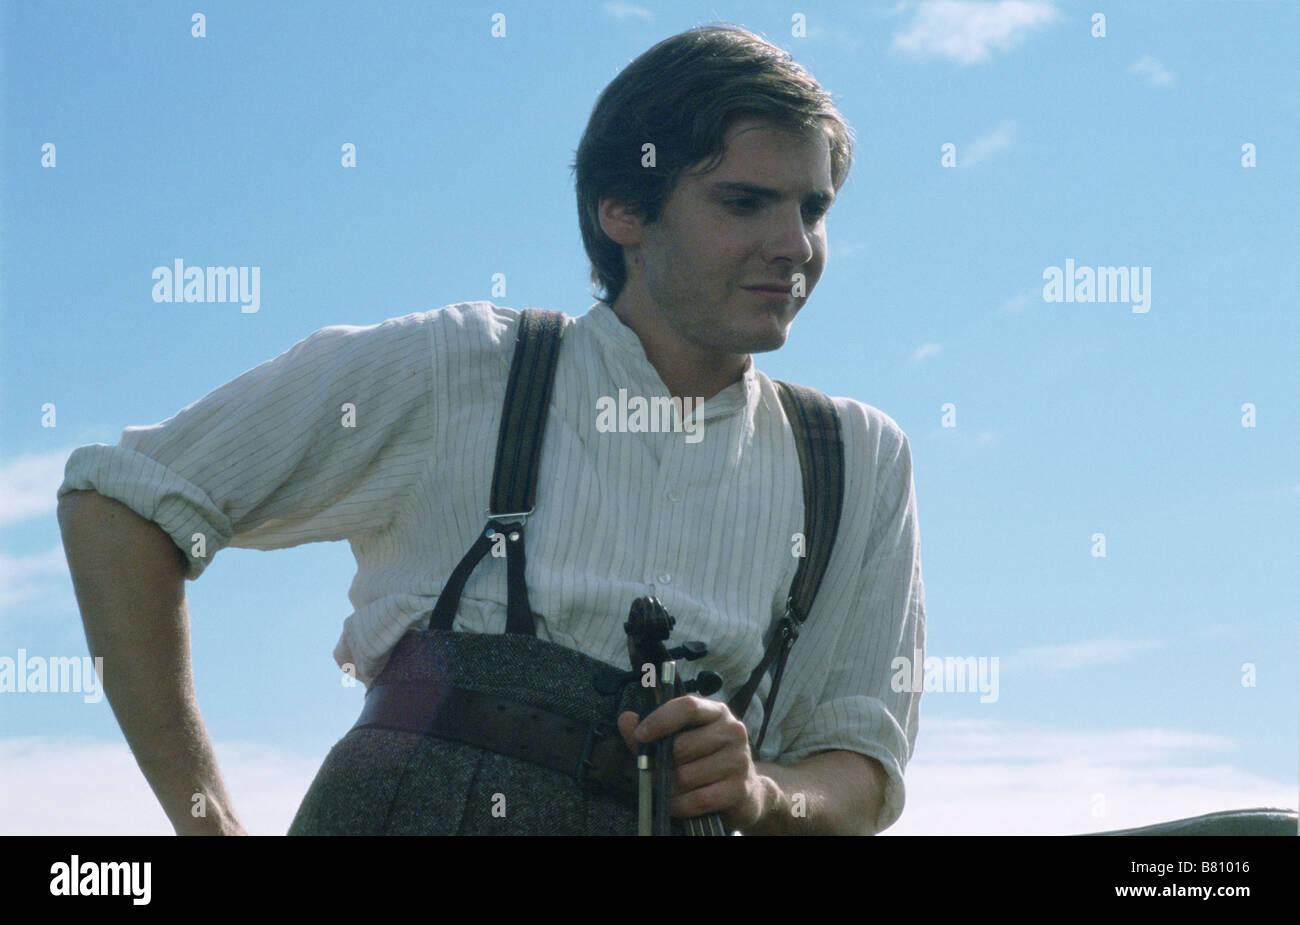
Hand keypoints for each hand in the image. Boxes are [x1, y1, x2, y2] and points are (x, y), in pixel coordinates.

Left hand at [617, 696, 774, 830]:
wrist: (745, 794)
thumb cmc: (706, 762)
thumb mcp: (681, 741)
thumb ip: (651, 732)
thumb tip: (626, 720)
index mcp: (716, 712)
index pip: (687, 707)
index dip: (660, 719)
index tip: (641, 734)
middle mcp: (732, 731)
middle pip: (681, 746)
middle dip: (661, 764)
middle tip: (655, 773)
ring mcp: (739, 759)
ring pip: (686, 776)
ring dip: (669, 788)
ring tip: (669, 790)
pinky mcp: (739, 788)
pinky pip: (697, 799)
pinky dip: (680, 805)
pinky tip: (677, 804)